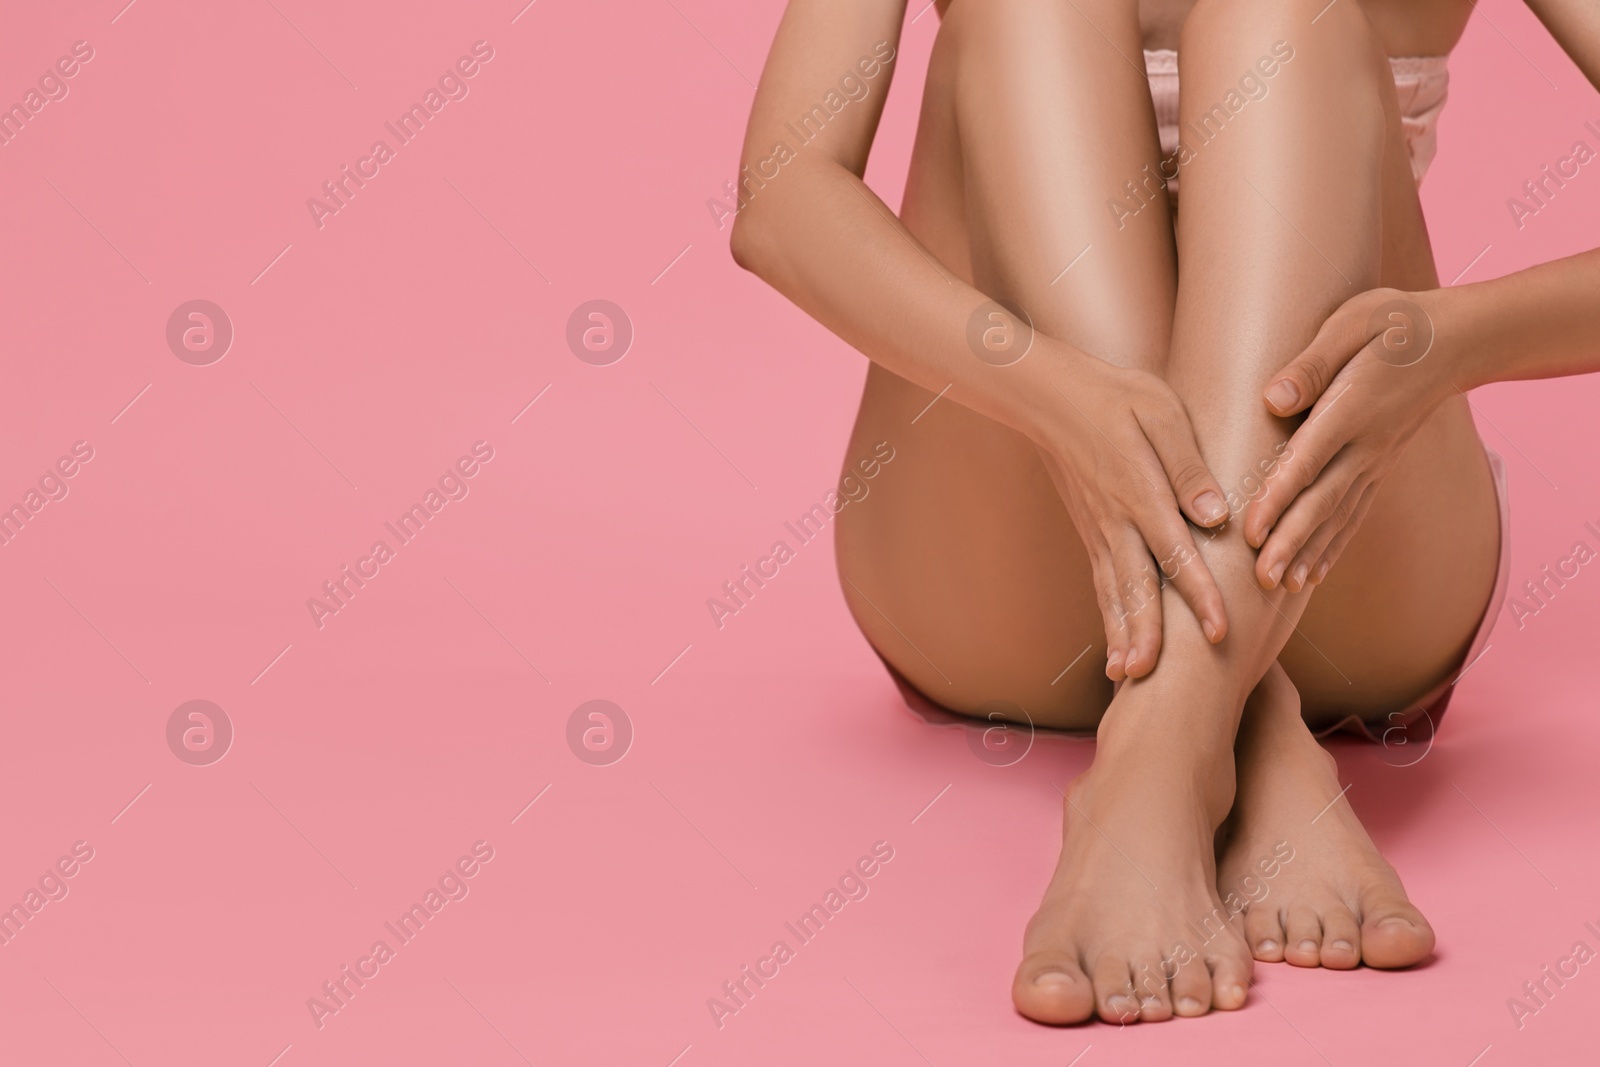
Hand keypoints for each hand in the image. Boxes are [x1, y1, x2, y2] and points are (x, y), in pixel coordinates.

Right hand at [1029, 347, 1231, 680]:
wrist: (1051, 396)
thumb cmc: (1116, 396)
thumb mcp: (1160, 413)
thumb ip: (1187, 466)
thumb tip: (1216, 516)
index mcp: (1138, 492)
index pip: (1174, 551)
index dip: (1198, 593)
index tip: (1219, 630)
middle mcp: (1116, 522)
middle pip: (1135, 587)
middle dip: (1149, 635)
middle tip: (1157, 680)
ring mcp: (1099, 532)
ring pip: (1114, 593)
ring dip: (1123, 636)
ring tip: (1129, 679)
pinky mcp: (1092, 535)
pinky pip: (1103, 585)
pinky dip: (1110, 620)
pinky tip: (1117, 651)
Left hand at [1244, 286, 1460, 590]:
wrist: (1456, 339)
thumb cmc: (1393, 324)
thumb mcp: (1351, 323)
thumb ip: (1311, 363)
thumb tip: (1273, 398)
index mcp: (1352, 408)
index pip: (1308, 461)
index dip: (1278, 498)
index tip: (1251, 531)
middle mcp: (1365, 444)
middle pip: (1323, 501)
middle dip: (1290, 543)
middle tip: (1260, 580)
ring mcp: (1375, 461)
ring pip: (1338, 516)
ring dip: (1308, 554)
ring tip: (1279, 588)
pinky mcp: (1378, 468)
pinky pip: (1354, 513)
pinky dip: (1332, 545)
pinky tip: (1312, 574)